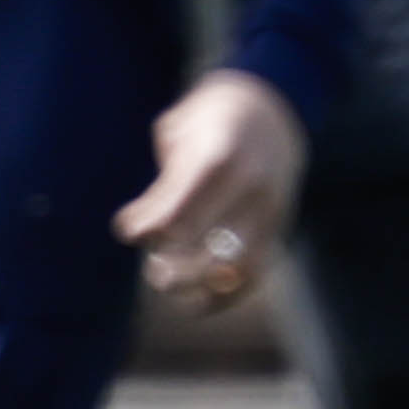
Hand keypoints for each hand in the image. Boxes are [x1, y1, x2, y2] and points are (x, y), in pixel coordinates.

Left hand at [116, 71, 307, 308]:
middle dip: (175, 269)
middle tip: (155, 269)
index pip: (179, 213)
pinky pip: (258, 272)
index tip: (128, 230)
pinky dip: (227, 294)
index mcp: (221, 159)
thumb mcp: (179, 132)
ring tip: (172, 284)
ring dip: (201, 287)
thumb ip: (164, 183)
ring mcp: (271, 210)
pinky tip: (199, 300)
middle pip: (209, 249)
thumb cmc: (209, 119)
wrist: (276, 108)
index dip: (147, 230)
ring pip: (240, 269)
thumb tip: (140, 231)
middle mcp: (252, 188)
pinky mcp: (280, 226)